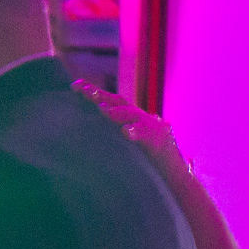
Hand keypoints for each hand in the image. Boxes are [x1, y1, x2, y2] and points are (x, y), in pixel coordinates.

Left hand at [71, 81, 187, 167]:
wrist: (174, 163)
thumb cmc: (147, 148)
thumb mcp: (127, 136)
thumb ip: (112, 127)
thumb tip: (88, 122)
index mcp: (128, 114)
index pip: (109, 100)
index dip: (93, 91)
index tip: (74, 85)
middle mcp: (137, 116)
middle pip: (118, 102)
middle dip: (101, 95)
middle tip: (85, 91)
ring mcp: (148, 125)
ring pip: (131, 114)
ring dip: (117, 111)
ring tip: (103, 109)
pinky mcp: (156, 139)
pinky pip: (144, 134)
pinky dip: (135, 131)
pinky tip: (126, 131)